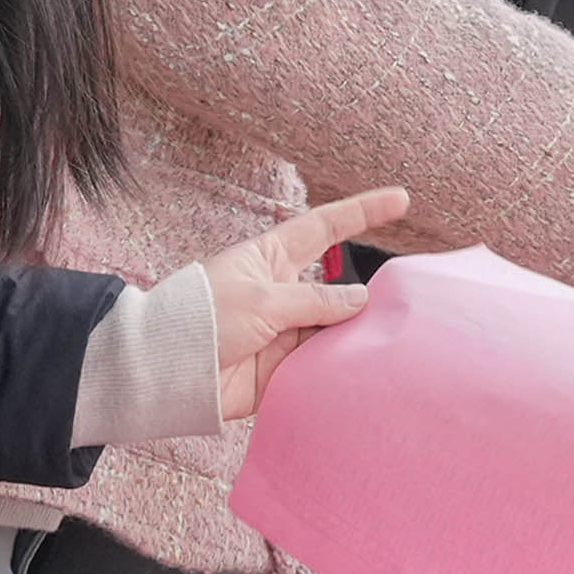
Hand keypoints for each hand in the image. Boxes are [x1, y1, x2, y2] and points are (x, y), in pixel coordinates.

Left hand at [203, 185, 407, 418]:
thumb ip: (317, 300)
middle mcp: (283, 292)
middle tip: (407, 300)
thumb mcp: (264, 299)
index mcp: (272, 259)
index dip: (363, 212)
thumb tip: (361, 299)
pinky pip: (323, 364)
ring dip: (357, 334)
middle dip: (372, 293)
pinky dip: (341, 366)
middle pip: (340, 286)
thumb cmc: (203, 319)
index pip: (326, 228)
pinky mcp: (284, 368)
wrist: (166, 373)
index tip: (400, 200)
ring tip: (386, 339)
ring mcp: (285, 331)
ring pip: (337, 328)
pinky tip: (361, 368)